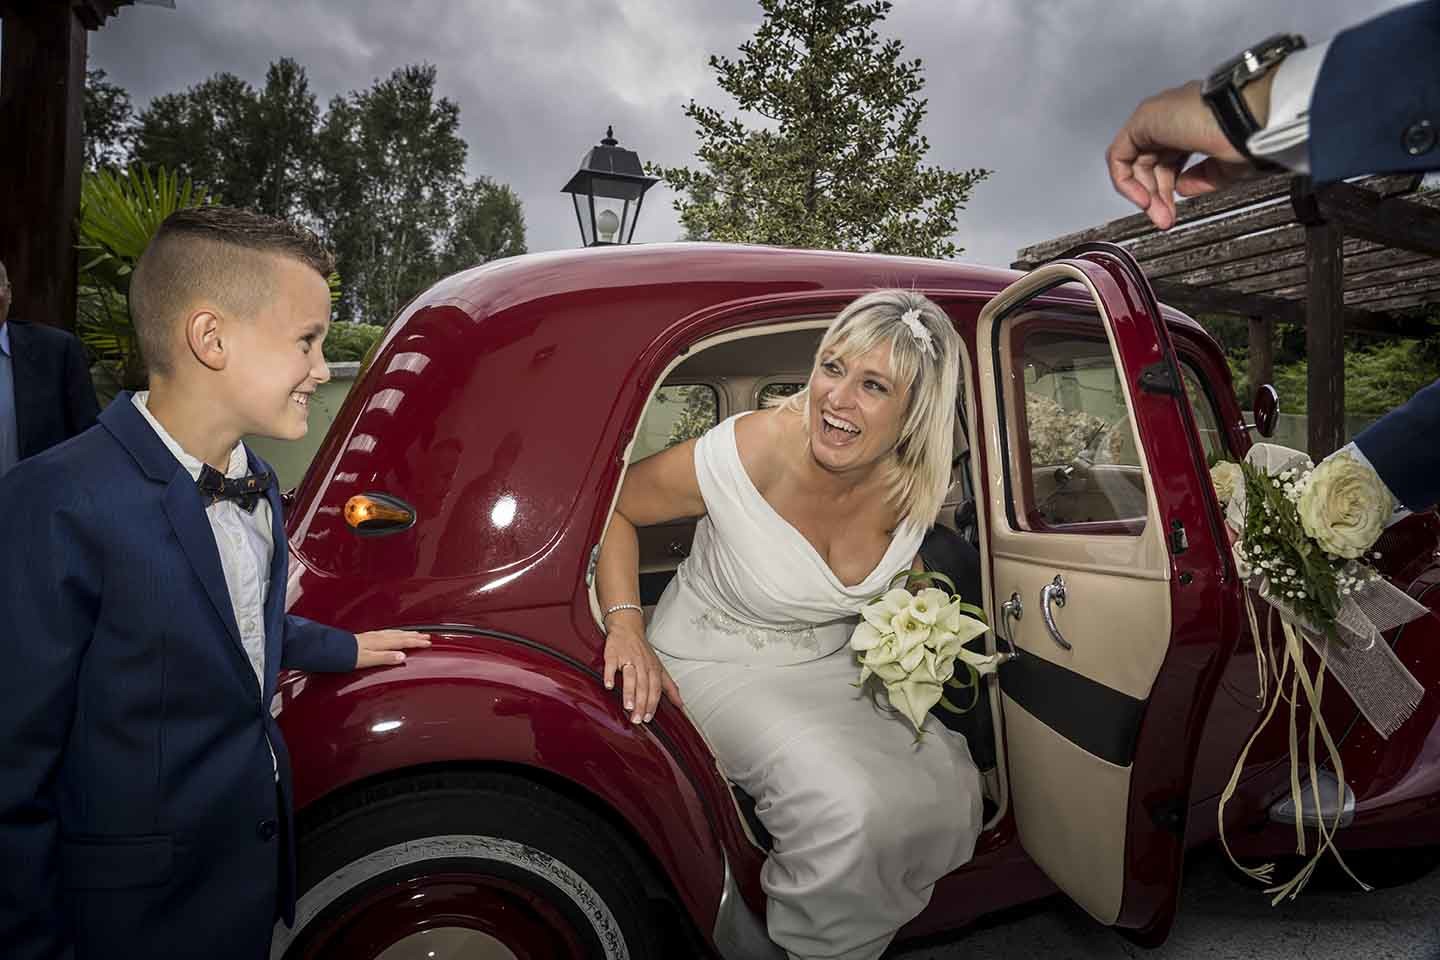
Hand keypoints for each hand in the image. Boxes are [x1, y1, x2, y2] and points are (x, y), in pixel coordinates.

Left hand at [354, 629, 431, 668]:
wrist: (330, 650)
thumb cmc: (347, 656)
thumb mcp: (368, 660)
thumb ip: (386, 658)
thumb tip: (402, 657)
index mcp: (381, 642)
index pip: (403, 641)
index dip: (416, 642)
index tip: (428, 642)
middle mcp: (378, 637)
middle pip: (400, 635)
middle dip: (414, 635)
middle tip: (426, 636)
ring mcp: (372, 636)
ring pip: (394, 633)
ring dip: (406, 633)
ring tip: (414, 633)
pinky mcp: (366, 637)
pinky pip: (386, 632)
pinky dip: (394, 633)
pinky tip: (392, 634)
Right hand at [603, 619, 681, 723]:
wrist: (628, 628)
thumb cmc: (643, 651)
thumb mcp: (659, 668)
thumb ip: (669, 687)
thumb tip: (680, 704)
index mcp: (653, 669)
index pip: (655, 688)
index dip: (652, 703)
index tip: (649, 717)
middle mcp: (642, 664)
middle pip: (643, 686)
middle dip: (641, 703)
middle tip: (637, 718)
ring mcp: (627, 658)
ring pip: (630, 677)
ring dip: (629, 692)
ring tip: (628, 707)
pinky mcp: (613, 654)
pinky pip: (611, 665)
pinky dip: (610, 675)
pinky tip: (609, 685)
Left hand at [1105, 78, 1270, 229]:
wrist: (1253, 119)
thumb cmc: (1253, 136)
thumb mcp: (1225, 168)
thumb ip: (1200, 179)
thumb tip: (1182, 188)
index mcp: (1195, 123)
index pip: (1169, 160)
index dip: (1168, 190)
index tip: (1173, 213)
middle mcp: (1174, 117)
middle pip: (1150, 162)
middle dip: (1156, 196)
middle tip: (1164, 219)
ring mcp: (1158, 115)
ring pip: (1135, 160)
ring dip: (1143, 193)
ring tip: (1157, 215)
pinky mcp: (1144, 118)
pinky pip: (1120, 154)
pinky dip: (1126, 180)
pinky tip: (1144, 199)